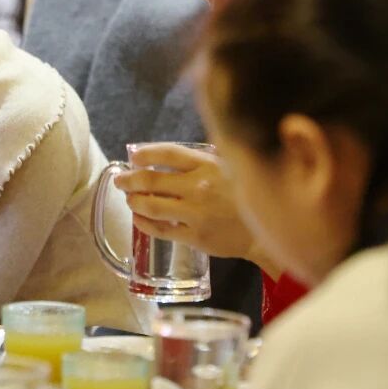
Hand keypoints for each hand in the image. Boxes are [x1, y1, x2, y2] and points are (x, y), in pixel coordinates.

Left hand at [114, 144, 279, 275]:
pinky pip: (160, 229)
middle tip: (120, 180)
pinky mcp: (195, 236)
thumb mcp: (230, 167)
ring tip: (129, 199)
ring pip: (151, 206)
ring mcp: (196, 213)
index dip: (146, 153)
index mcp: (208, 165)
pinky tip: (139, 218)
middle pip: (152, 180)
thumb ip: (202, 161)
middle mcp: (199, 187)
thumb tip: (166, 155)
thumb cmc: (244, 196)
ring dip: (134, 201)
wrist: (267, 231)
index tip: (133, 156)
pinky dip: (144, 223)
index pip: (168, 154)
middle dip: (129, 179)